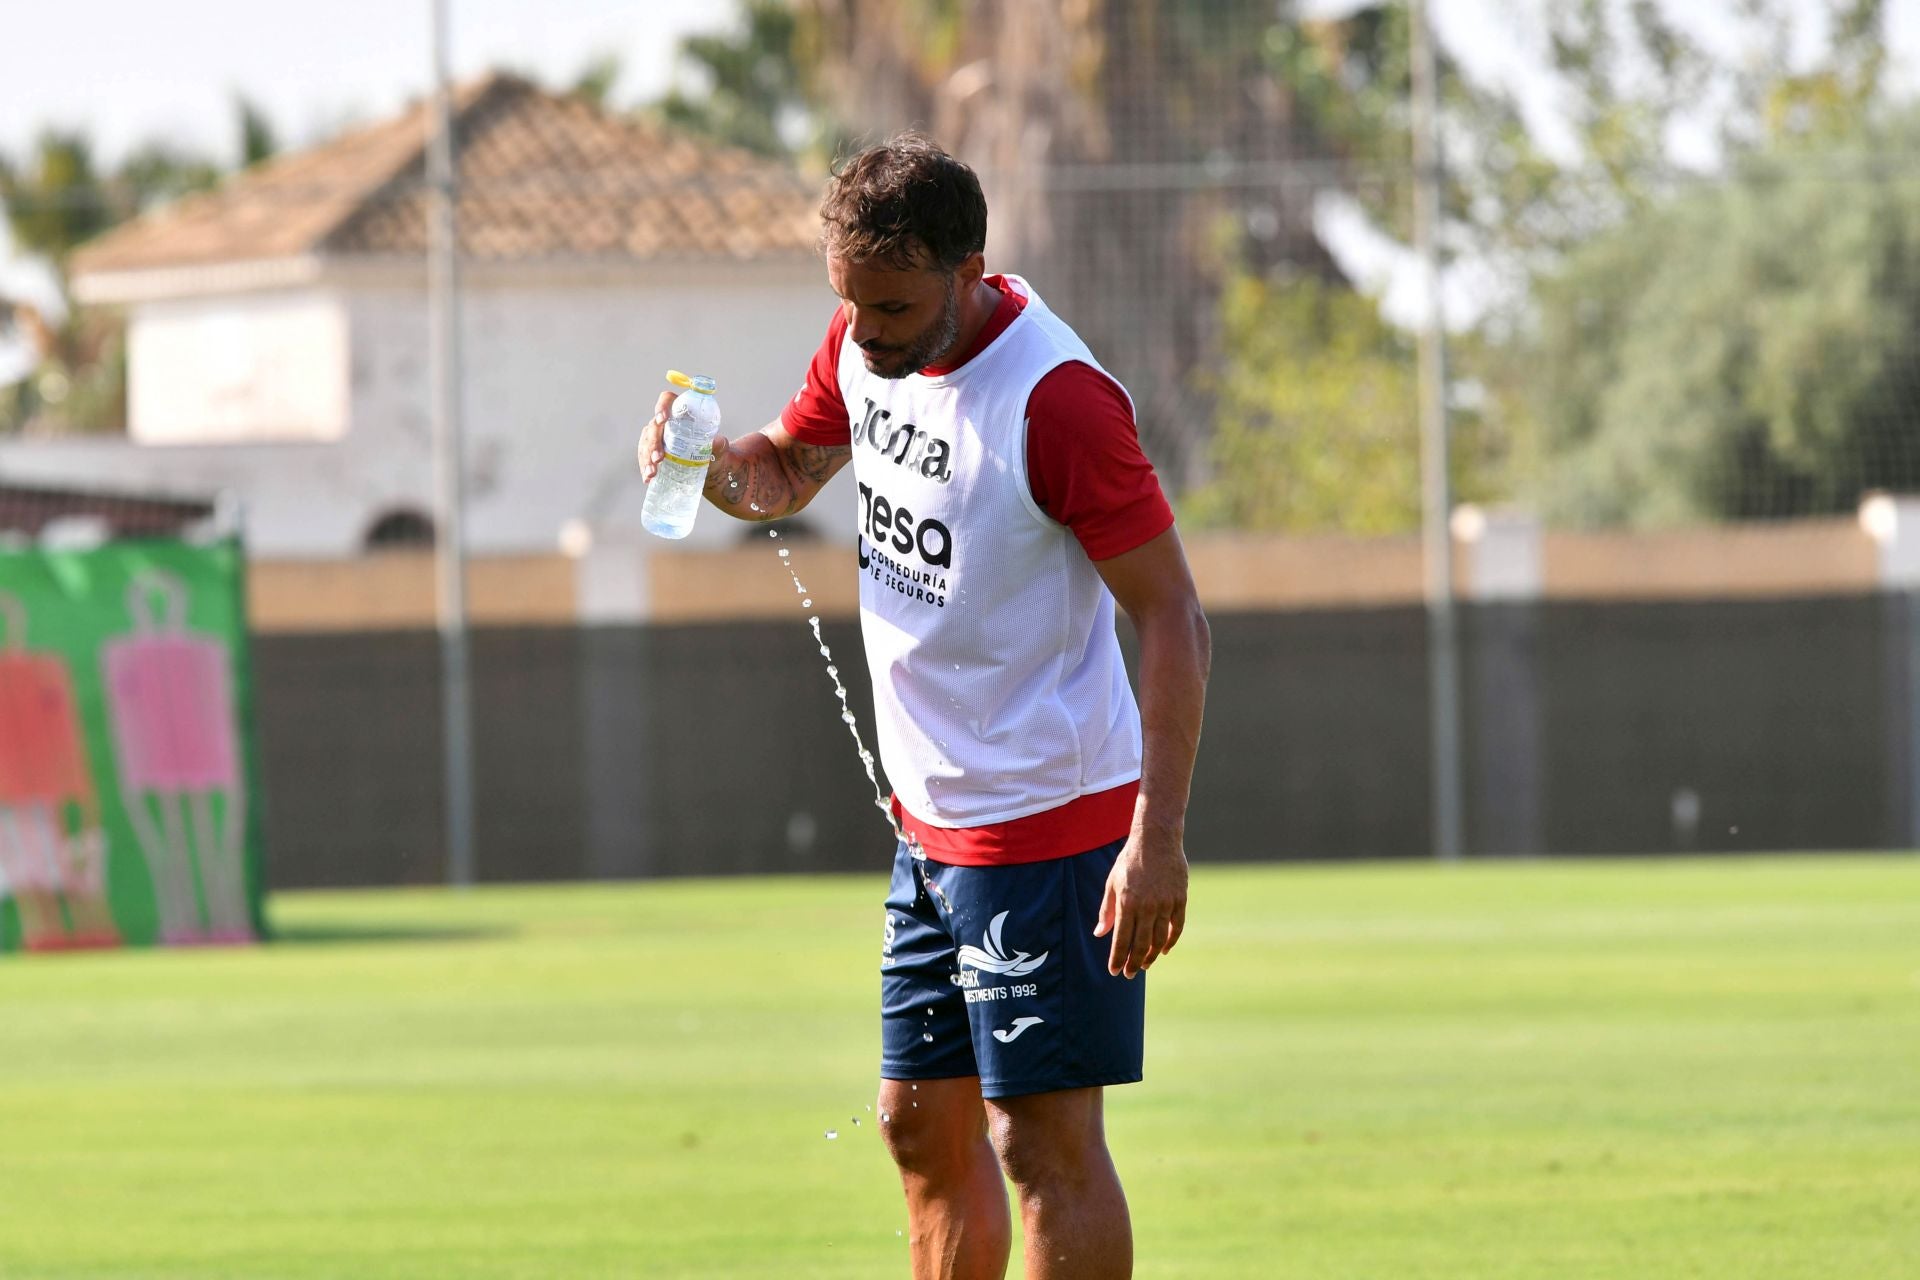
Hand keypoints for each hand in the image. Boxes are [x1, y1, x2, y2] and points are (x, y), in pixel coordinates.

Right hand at [637, 388, 729, 481]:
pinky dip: (645, 468)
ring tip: (652, 473)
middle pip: (654, 427)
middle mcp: (665, 422)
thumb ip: (720, 445)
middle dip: (653, 443)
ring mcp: (656, 437)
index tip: (663, 419)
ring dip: (646, 458)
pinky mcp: (652, 451)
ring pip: (646, 443)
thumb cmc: (714, 452)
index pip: (667, 400)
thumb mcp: (719, 449)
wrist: (710, 468)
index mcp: (680, 413)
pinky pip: (644, 457)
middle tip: (659, 458)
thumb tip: (717, 441)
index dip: (662, 406)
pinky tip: (647, 479)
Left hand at [1093, 827, 1188, 978]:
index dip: (1118, 958)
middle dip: (1134, 962)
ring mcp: (1165, 903)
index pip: (1121, 939)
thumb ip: (1106, 910)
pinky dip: (1171, 941)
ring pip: (1160, 939)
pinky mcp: (1180, 899)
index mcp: (1126, 903)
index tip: (1114, 971)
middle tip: (1129, 974)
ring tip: (1144, 964)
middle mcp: (1146, 906)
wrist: (1156, 839)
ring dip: (1151, 956)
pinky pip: (1176, 926)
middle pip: (1141, 944)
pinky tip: (1164, 950)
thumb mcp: (1112, 883)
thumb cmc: (1129, 861)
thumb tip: (1099, 934)